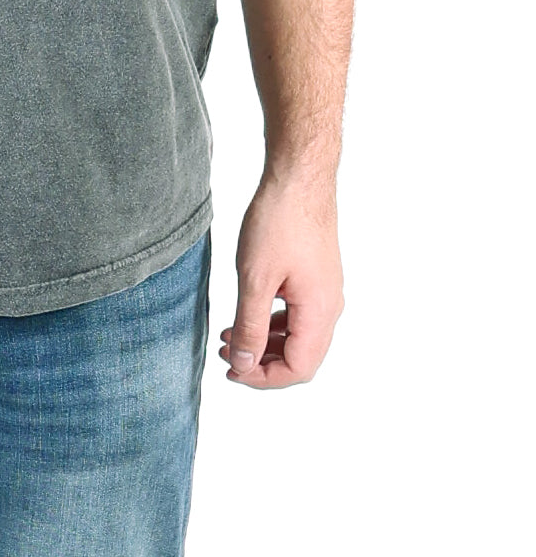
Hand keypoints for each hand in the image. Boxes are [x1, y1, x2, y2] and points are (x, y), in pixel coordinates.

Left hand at [219, 171, 344, 388]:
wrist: (299, 178)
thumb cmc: (279, 221)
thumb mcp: (255, 278)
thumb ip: (249, 325)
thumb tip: (244, 364)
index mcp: (320, 313)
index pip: (297, 368)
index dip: (263, 378)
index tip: (232, 370)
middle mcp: (330, 307)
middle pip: (300, 357)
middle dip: (262, 364)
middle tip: (226, 357)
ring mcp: (325, 292)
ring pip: (298, 336)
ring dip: (265, 343)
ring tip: (230, 337)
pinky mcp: (316, 278)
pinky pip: (298, 315)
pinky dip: (272, 323)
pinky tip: (247, 315)